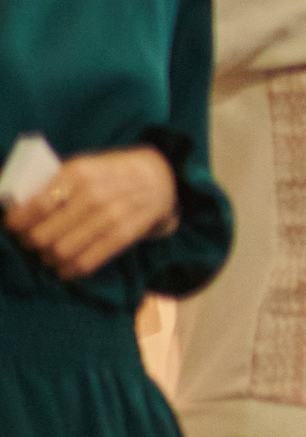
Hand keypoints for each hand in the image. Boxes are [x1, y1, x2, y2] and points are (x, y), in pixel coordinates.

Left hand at [5, 148, 176, 279]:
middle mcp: (92, 196)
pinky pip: (86, 263)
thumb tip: (17, 205)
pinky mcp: (123, 235)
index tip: (13, 226)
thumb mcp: (83, 166)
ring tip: (47, 254)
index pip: (35, 207)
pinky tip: (64, 267)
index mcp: (77, 174)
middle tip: (30, 242)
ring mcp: (109, 217)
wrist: (160, 176)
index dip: (16, 223)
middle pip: (43, 235)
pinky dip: (69, 270)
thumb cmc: (112, 172)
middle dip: (30, 243)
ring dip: (48, 259)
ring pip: (61, 252)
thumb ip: (53, 183)